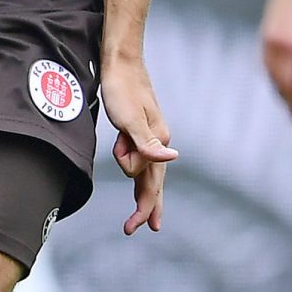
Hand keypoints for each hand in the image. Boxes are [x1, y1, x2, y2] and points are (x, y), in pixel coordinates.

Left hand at [100, 56, 178, 234]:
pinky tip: (132, 164)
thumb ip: (149, 143)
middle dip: (145, 205)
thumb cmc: (122, 89)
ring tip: (118, 141)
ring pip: (143, 167)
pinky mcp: (141, 128)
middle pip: (152, 181)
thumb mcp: (130, 119)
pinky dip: (132, 162)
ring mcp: (152, 135)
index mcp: (158, 140)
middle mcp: (159, 140)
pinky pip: (138, 154)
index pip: (151, 183)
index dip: (144, 207)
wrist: (120, 62)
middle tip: (135, 228)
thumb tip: (173, 158)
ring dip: (129, 166)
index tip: (135, 228)